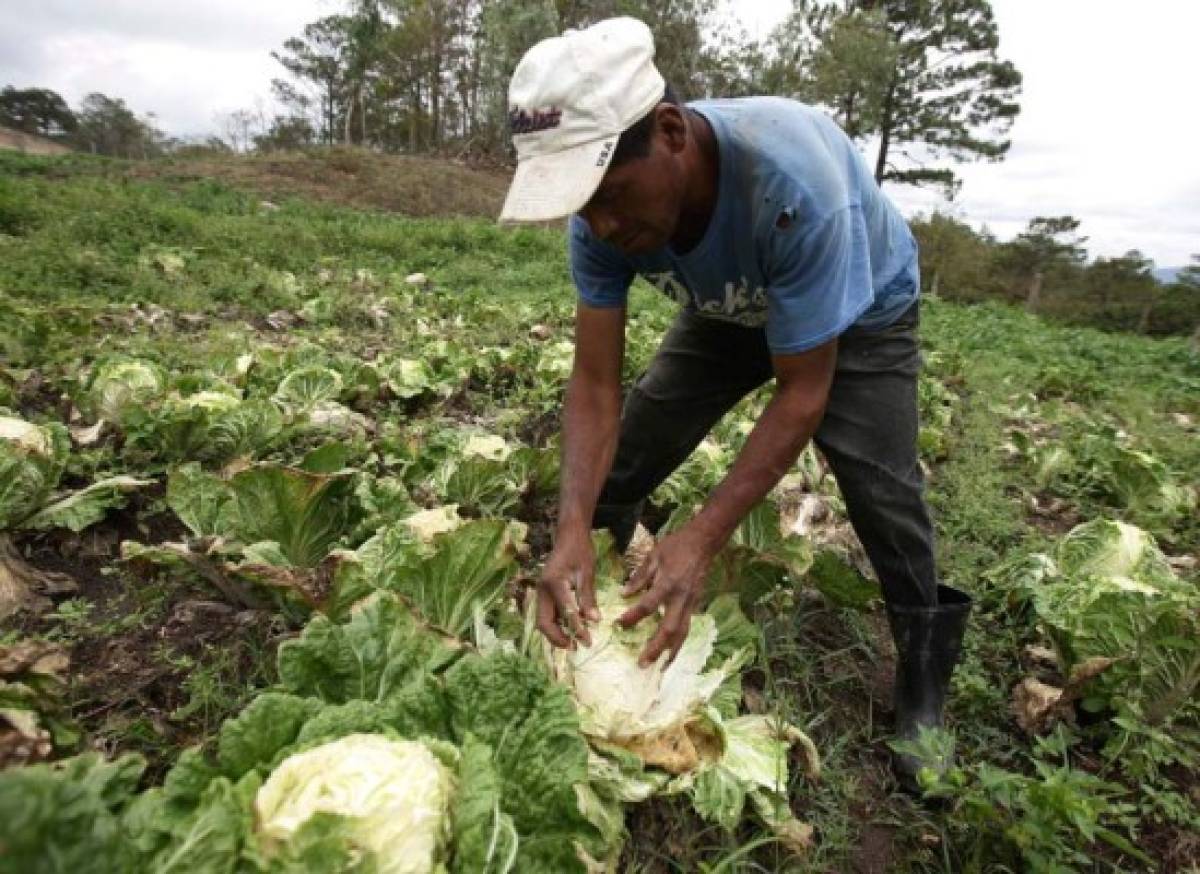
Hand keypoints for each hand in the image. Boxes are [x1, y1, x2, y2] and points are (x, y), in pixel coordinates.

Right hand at [537, 529, 599, 647]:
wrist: (568, 536)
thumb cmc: (580, 550)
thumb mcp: (587, 572)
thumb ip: (588, 597)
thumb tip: (594, 621)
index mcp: (554, 583)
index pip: (565, 612)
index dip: (576, 629)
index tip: (588, 642)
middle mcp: (542, 589)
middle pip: (543, 622)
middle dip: (557, 638)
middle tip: (574, 647)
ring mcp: (540, 592)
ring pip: (542, 620)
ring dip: (555, 634)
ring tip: (572, 643)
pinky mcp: (544, 593)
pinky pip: (546, 614)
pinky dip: (556, 625)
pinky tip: (569, 630)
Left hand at [617, 526, 717, 666]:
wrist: (703, 544)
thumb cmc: (676, 547)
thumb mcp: (654, 556)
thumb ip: (639, 577)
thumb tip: (624, 594)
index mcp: (667, 583)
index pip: (648, 605)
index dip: (633, 617)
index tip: (619, 624)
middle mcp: (681, 598)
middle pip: (669, 629)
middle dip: (656, 648)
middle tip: (642, 663)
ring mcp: (691, 603)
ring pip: (682, 633)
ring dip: (670, 652)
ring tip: (659, 668)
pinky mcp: (696, 605)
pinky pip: (687, 628)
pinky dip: (679, 643)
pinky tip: (671, 653)